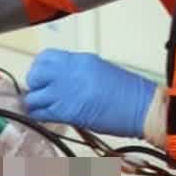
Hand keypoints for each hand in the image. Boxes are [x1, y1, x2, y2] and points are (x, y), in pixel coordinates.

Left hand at [22, 49, 160, 138]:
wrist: (141, 107)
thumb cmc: (129, 93)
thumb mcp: (99, 71)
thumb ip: (77, 73)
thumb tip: (62, 81)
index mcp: (79, 59)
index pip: (45, 57)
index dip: (39, 68)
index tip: (42, 77)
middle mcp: (69, 72)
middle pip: (35, 74)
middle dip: (34, 85)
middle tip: (39, 93)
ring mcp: (66, 91)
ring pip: (34, 97)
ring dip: (35, 104)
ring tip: (42, 109)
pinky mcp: (67, 111)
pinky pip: (41, 114)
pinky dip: (39, 116)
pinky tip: (45, 118)